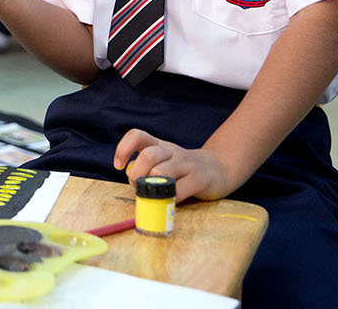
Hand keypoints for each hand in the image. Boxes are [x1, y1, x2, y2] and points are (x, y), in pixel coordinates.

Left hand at [114, 129, 239, 200]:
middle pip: (148, 156)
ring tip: (152, 195)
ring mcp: (187, 164)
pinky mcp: (199, 179)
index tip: (118, 166)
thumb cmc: (184, 169)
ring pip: (161, 172)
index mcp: (160, 145)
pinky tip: (168, 201)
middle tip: (137, 186)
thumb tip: (131, 178)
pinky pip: (177, 191)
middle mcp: (172, 151)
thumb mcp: (164, 161)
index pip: (137, 136)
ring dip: (150, 187)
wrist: (219, 169)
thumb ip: (146, 167)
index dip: (123, 149)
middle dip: (136, 174)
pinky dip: (167, 200)